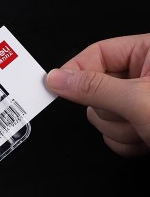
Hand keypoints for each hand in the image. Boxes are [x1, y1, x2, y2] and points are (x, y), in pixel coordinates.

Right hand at [46, 33, 149, 156]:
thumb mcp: (139, 99)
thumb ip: (94, 87)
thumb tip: (59, 78)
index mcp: (149, 53)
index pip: (96, 54)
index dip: (75, 71)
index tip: (56, 85)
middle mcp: (143, 76)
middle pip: (95, 91)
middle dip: (111, 111)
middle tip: (134, 114)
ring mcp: (139, 103)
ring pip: (101, 117)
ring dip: (121, 130)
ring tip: (147, 129)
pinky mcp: (138, 125)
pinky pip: (111, 135)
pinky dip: (126, 143)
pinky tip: (147, 139)